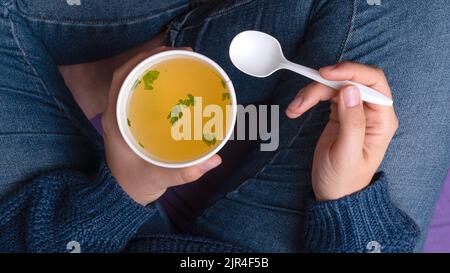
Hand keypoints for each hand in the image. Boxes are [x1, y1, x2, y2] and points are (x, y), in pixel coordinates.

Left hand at [102, 46, 221, 205]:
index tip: (168, 53)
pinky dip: (159, 82)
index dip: (142, 60)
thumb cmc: (134, 184)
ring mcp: (125, 114)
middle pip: (131, 73)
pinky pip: (144, 92)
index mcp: (116, 120)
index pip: (122, 79)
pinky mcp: (134, 118)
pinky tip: (177, 82)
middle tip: (184, 55)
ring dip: (157, 67)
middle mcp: (118, 112)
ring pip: (137, 80)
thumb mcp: (158, 178)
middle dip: (155, 58)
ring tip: (183, 62)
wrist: (122, 194)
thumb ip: (184, 172)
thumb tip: (214, 159)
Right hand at [286, 62, 397, 200]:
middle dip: (325, 83)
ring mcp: (354, 110)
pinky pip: (324, 95)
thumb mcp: (347, 154)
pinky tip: (297, 109)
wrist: (333, 194)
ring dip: (312, 93)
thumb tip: (350, 90)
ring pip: (334, 86)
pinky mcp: (339, 112)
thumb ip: (352, 122)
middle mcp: (370, 111)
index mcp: (382, 120)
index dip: (352, 72)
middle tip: (305, 96)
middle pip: (351, 80)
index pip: (374, 82)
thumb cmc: (344, 180)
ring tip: (295, 108)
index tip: (327, 74)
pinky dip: (308, 99)